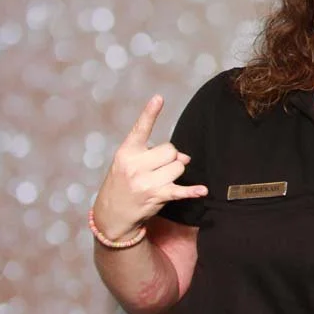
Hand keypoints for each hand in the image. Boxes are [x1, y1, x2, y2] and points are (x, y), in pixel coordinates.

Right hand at [92, 95, 207, 241]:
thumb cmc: (123, 184)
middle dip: (170, 158)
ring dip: (175, 173)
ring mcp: (146, 182)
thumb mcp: (130, 164)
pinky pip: (180, 190)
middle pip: (171, 150)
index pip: (140, 129)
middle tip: (157, 169)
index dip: (150, 113)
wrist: (111, 216)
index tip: (159, 98)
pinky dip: (192, 191)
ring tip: (159, 181)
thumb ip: (155, 155)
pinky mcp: (156, 197)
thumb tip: (185, 158)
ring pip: (179, 167)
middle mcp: (135, 165)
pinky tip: (202, 190)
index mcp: (126, 152)